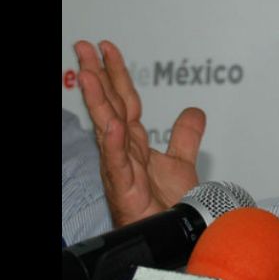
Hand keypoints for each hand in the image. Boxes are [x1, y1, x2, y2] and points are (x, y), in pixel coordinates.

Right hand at [75, 40, 205, 225]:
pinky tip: (113, 126)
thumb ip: (186, 136)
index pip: (123, 100)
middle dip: (96, 76)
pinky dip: (115, 144)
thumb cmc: (171, 205)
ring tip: (88, 74)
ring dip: (97, 100)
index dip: (116, 73)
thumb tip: (194, 111)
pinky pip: (118, 164)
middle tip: (83, 47)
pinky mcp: (125, 189)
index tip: (106, 48)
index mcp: (135, 142)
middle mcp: (124, 151)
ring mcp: (122, 169)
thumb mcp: (182, 161)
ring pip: (106, 128)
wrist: (177, 233)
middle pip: (109, 106)